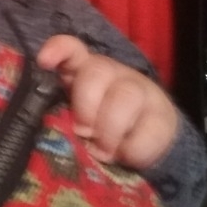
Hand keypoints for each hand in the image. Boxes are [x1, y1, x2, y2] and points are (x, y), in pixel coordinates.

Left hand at [37, 34, 177, 169]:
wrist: (144, 143)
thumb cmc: (95, 129)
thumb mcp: (73, 120)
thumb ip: (58, 117)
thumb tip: (47, 132)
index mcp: (82, 71)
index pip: (71, 50)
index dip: (59, 50)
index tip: (44, 61)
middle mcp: (111, 74)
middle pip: (97, 72)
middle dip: (86, 105)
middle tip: (82, 132)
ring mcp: (140, 91)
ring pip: (126, 97)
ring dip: (110, 130)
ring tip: (103, 152)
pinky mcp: (163, 117)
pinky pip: (151, 130)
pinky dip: (134, 149)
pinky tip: (126, 157)